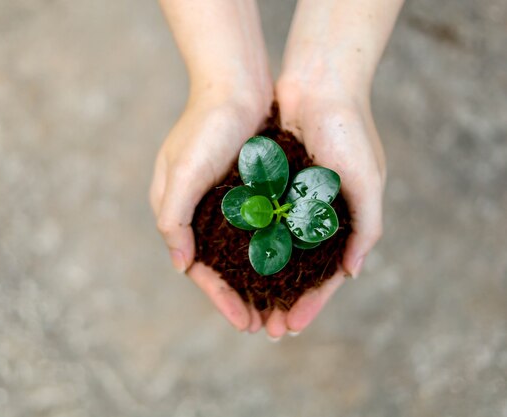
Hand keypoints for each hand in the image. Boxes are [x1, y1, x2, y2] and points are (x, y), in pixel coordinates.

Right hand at [150, 90, 270, 331]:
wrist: (235, 83)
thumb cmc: (205, 126)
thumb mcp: (182, 172)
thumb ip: (174, 218)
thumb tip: (179, 264)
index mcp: (176, 210)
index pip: (197, 268)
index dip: (220, 298)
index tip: (244, 323)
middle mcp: (199, 211)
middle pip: (220, 267)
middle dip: (241, 298)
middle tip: (266, 327)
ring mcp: (224, 201)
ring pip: (242, 253)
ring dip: (259, 281)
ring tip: (280, 308)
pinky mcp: (248, 190)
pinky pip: (260, 230)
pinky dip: (271, 252)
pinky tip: (290, 269)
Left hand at [264, 77, 385, 338]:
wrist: (318, 82)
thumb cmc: (348, 129)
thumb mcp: (366, 178)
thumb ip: (366, 226)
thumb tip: (353, 273)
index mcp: (344, 220)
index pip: (327, 275)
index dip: (312, 303)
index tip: (293, 328)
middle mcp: (316, 215)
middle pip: (297, 270)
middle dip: (283, 300)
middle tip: (264, 329)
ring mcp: (291, 201)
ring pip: (274, 252)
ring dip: (262, 281)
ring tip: (246, 307)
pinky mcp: (269, 185)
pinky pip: (257, 223)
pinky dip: (249, 246)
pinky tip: (233, 267)